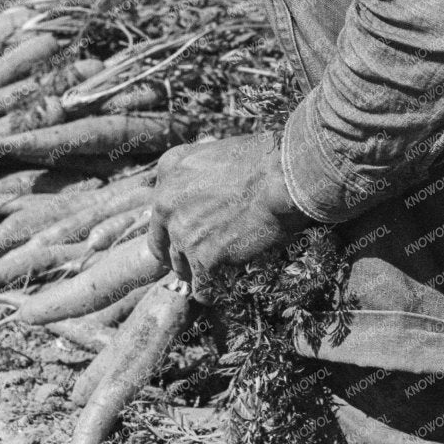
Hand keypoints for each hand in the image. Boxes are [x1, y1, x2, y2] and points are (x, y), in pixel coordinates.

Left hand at [147, 132, 303, 291]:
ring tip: (214, 276)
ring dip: (196, 274)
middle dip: (179, 254)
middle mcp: (166, 202)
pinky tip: (220, 292)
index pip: (159, 209)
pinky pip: (202, 288)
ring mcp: (183, 233)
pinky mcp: (203, 259)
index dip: (174, 226)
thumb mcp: (218, 151)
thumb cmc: (265, 159)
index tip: (189, 234)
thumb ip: (200, 171)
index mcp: (169, 170)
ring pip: (180, 267)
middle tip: (198, 261)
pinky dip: (211, 293)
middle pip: (163, 243)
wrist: (284, 178)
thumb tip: (206, 189)